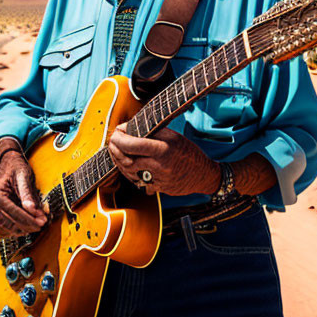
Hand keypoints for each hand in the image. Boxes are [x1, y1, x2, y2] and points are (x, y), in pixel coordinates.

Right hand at [0, 145, 47, 237]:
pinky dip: (14, 229)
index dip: (30, 220)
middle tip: (42, 223)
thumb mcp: (24, 176)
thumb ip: (27, 194)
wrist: (8, 162)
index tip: (42, 222)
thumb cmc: (16, 167)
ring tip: (35, 224)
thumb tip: (33, 211)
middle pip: (10, 224)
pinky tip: (25, 225)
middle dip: (28, 226)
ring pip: (6, 229)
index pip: (14, 213)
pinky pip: (2, 229)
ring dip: (21, 230)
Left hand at [107, 123, 221, 195]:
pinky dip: (130, 173)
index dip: (119, 138)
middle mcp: (159, 165)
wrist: (203, 175)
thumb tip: (129, 128)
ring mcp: (158, 179)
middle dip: (114, 149)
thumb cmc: (188, 152)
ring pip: (129, 172)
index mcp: (163, 148)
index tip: (117, 132)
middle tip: (112, 142)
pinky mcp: (157, 188)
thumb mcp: (173, 136)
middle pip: (127, 158)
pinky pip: (138, 181)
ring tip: (118, 152)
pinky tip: (129, 165)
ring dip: (119, 161)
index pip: (132, 144)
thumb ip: (152, 132)